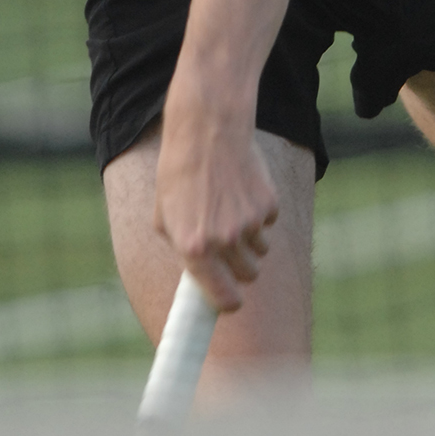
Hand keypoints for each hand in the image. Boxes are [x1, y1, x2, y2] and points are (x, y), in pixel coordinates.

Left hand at [153, 88, 279, 311]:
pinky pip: (269, 223)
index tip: (230, 301)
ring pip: (261, 250)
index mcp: (194, 248)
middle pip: (249, 276)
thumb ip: (181, 249)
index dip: (228, 304)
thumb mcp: (165, 217)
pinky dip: (260, 214)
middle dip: (241, 268)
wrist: (206, 132)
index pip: (224, 299)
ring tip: (231, 209)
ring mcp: (249, 223)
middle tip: (229, 250)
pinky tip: (242, 190)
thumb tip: (197, 274)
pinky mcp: (269, 205)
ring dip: (250, 239)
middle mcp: (224, 241)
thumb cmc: (178, 174)